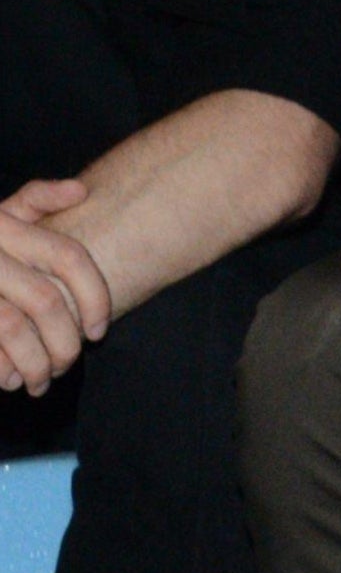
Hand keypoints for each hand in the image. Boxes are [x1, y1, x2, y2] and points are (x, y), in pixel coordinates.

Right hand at [0, 179, 110, 393]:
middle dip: (65, 343)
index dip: (95, 297)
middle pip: (46, 301)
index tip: (98, 331)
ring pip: (14, 329)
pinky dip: (3, 370)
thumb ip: (34, 201)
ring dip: (36, 365)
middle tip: (67, 364)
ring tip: (40, 381)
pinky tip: (9, 380)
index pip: (68, 257)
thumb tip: (81, 191)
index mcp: (2, 226)